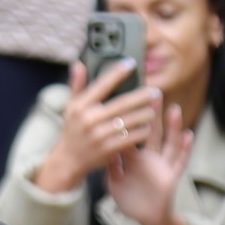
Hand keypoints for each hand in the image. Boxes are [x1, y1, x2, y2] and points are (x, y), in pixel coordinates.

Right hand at [30, 61, 163, 195]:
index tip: (130, 64)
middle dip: (142, 96)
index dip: (117, 73)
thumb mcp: (70, 107)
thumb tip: (78, 64)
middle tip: (155, 91)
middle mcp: (90, 119)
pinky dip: (142, 132)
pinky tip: (147, 128)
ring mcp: (100, 135)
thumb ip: (76, 86)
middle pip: (123, 103)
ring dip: (145, 115)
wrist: (69, 160)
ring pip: (131, 121)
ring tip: (153, 111)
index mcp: (81, 106)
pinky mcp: (109, 149)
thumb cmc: (73, 129)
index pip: (102, 85)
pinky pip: (132, 137)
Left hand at [105, 99, 195, 224]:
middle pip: (151, 131)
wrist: (146, 217)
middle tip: (153, 92)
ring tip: (174, 109)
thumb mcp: (114, 182)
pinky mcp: (171, 176)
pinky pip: (179, 161)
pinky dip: (185, 149)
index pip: (131, 133)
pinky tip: (189, 136)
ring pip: (168, 142)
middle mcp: (149, 157)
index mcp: (133, 157)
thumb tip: (102, 147)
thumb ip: (110, 166)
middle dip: (152, 113)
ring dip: (172, 127)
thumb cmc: (130, 198)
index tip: (126, 99)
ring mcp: (162, 165)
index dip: (129, 118)